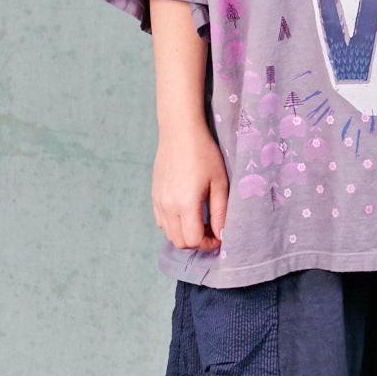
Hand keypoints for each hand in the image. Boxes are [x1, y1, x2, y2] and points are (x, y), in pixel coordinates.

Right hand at [152, 125, 228, 251]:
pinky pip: (162, 221)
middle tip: (213, 230)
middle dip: (198, 242)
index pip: (194, 240)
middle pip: (180, 241)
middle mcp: (168, 206)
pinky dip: (174, 225)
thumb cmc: (204, 154)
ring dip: (185, 234)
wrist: (179, 132)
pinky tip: (187, 212)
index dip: (209, 244)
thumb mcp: (219, 183)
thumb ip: (221, 212)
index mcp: (185, 204)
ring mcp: (158, 201)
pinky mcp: (154, 195)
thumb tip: (222, 235)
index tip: (220, 236)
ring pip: (169, 233)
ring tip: (201, 221)